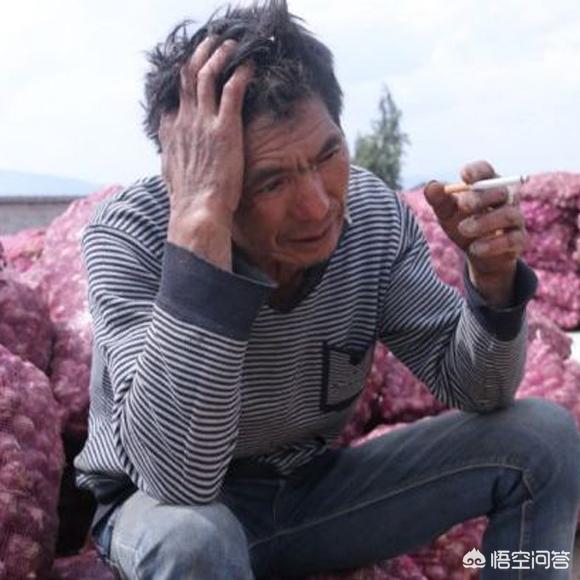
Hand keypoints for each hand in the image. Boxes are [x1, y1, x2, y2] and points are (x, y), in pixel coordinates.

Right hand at [159, 37, 252, 230]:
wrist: (198, 210)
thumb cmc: (189, 199)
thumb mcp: (171, 173)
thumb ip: (171, 155)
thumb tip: (169, 154)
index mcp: (171, 131)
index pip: (173, 96)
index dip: (183, 80)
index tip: (194, 72)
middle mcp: (184, 121)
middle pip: (186, 76)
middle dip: (199, 56)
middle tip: (212, 45)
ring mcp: (203, 122)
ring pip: (206, 75)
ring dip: (218, 55)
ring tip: (230, 46)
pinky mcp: (224, 128)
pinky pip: (232, 90)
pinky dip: (240, 73)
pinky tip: (248, 65)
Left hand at [424, 161, 527, 304]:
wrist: (476, 253)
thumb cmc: (462, 224)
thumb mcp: (447, 213)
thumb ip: (438, 199)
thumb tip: (432, 186)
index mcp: (487, 185)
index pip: (486, 171)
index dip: (477, 172)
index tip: (464, 177)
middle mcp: (506, 198)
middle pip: (500, 191)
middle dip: (481, 198)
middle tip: (462, 206)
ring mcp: (515, 218)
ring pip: (508, 215)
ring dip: (485, 222)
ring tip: (464, 229)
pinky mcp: (518, 240)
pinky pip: (512, 239)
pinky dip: (492, 244)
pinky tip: (475, 248)